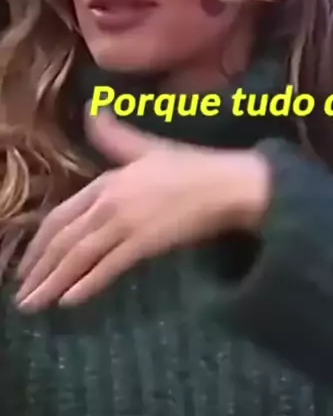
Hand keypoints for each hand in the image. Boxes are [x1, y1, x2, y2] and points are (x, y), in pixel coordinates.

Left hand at [16, 110, 270, 311]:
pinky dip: (86, 285)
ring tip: (35, 305)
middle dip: (38, 270)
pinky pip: (108, 268)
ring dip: (53, 283)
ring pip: (79, 257)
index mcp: (107, 182)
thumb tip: (92, 110)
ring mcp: (126, 224)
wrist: (227, 185)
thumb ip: (115, 136)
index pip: (61, 216)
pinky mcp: (145, 244)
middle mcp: (109, 203)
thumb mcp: (147, 147)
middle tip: (21, 298)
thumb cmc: (192, 167)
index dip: (38, 243)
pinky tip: (69, 301)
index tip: (25, 266)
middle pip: (63, 240)